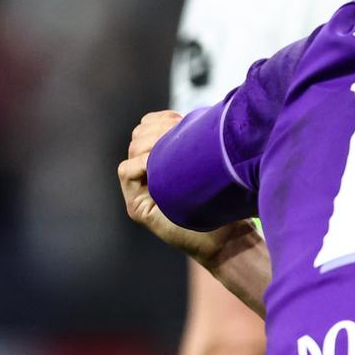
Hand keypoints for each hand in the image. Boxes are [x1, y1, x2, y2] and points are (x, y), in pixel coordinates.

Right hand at [118, 111, 256, 265]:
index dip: (162, 120)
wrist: (228, 237)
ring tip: (177, 148)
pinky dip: (143, 163)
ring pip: (132, 150)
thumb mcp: (208, 164)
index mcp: (162, 162)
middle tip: (182, 132)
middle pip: (138, 136)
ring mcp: (139, 192)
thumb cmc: (224, 200)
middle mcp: (147, 176)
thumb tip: (188, 117)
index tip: (183, 120)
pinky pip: (126, 171)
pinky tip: (164, 165)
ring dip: (153, 143)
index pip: (147, 127)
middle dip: (159, 129)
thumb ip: (194, 143)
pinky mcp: (137, 207)